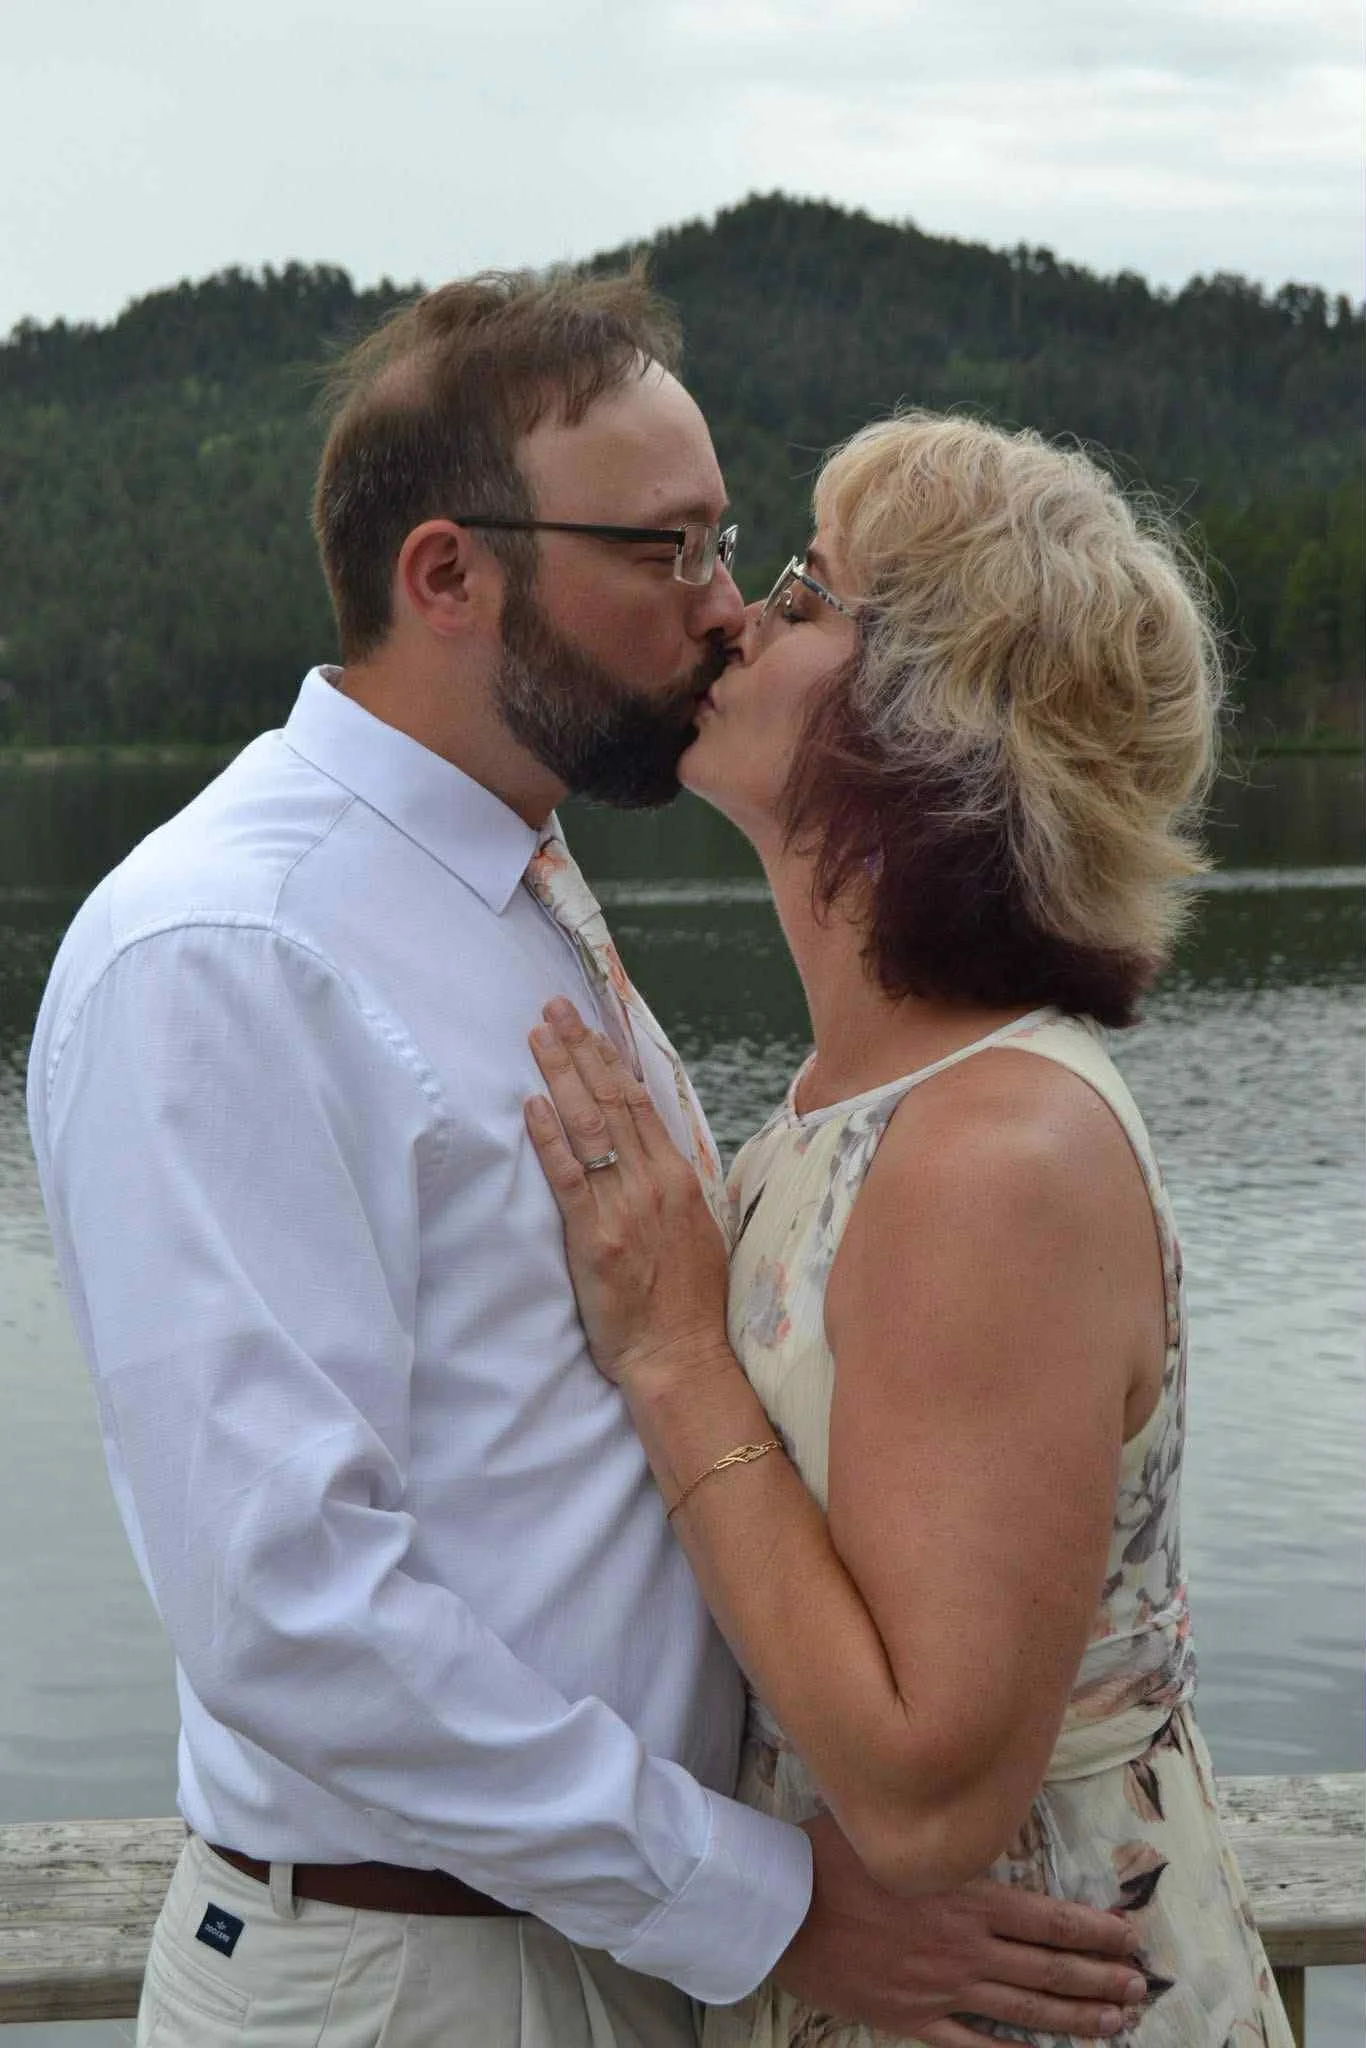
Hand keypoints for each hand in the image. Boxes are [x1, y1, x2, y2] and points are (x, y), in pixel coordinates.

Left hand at [526, 1001, 730, 1385]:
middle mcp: (655, 1182)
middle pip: (613, 1101)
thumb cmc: (686, 1303)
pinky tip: (531, 1105)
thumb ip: (671, 1189)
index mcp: (678, 1178)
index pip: (640, 1103)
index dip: (610, 1060)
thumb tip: (651, 1155)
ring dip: (561, 1076)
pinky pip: (570, 1177)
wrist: (681, 1355)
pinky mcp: (596, 1237)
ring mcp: (626, 1207)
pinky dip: (549, 1138)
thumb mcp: (695, 1232)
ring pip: (591, 1127)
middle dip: (580, 1051)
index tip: (589, 1026)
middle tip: (553, 1009)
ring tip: (538, 1037)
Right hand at [775, 1813, 1147, 2044]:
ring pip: (1024, 2009)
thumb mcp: (895, 1830)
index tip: (1130, 1939)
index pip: (1048, 1918)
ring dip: (1074, 2018)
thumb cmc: (830, 1856)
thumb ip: (943, 1836)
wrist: (781, 1910)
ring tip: (1114, 2024)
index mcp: (963, 1896)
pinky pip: (973, 2046)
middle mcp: (962, 1947)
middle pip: (1048, 1967)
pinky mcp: (912, 2019)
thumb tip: (979, 1820)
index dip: (1095, 1932)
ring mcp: (940, 1989)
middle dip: (1099, 1978)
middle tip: (1139, 1988)